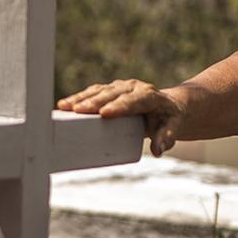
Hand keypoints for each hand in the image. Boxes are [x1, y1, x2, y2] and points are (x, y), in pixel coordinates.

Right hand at [56, 79, 187, 155]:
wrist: (166, 106)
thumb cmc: (168, 119)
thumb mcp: (172, 128)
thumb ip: (166, 138)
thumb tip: (158, 151)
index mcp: (149, 96)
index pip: (133, 100)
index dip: (119, 106)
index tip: (104, 114)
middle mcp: (133, 87)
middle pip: (112, 94)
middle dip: (94, 102)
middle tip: (77, 111)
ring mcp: (120, 86)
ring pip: (100, 90)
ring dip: (82, 98)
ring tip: (64, 107)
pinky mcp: (110, 89)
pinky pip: (93, 92)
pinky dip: (79, 97)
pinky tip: (64, 105)